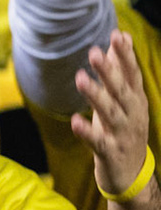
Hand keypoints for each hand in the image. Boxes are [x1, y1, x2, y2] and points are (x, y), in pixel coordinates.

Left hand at [73, 28, 153, 196]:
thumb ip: (120, 71)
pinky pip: (97, 141)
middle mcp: (132, 115)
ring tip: (80, 78)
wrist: (131, 174)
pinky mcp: (109, 152)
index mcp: (135, 101)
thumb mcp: (124, 102)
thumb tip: (120, 37)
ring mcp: (122, 134)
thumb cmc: (123, 131)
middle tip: (95, 52)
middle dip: (109, 71)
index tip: (117, 35)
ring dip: (95, 95)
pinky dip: (86, 131)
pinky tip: (74, 121)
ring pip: (109, 113)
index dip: (126, 55)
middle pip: (121, 90)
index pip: (132, 75)